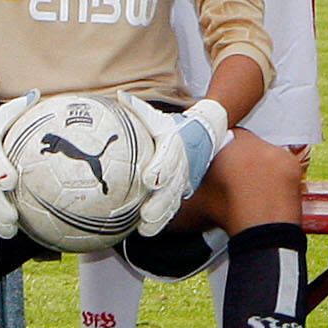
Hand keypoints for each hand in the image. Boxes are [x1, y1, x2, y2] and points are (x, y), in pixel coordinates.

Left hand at [134, 98, 228, 235]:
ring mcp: (182, 182)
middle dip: (159, 201)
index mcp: (175, 148)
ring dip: (159, 216)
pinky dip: (161, 221)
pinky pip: (171, 209)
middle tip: (146, 213)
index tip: (149, 178)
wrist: (206, 134)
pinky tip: (147, 231)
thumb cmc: (177, 126)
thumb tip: (120, 95)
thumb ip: (139, 109)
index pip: (168, 159)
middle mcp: (180, 168)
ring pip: (171, 203)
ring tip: (145, 228)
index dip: (160, 169)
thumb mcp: (159, 118)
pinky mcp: (181, 192)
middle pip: (170, 187)